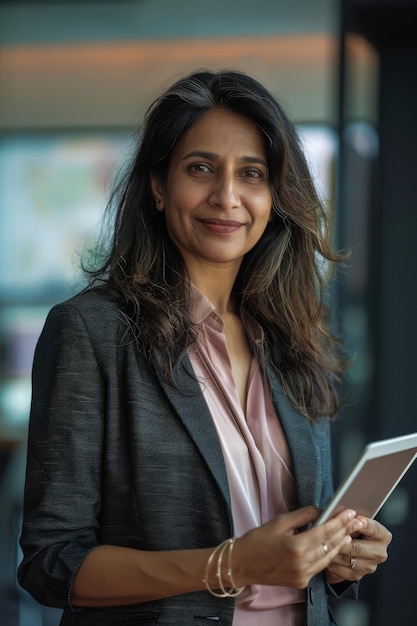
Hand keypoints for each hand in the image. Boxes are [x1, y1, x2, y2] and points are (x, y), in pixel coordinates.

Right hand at [232, 506, 364, 589]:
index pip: (325, 532)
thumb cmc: (257, 540)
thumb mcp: (280, 521)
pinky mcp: (300, 582)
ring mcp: (302, 575)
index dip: (339, 521)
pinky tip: (333, 547)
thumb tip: (321, 511)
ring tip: (349, 532)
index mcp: (296, 546)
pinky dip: (328, 555)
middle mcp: (302, 563)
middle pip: (330, 545)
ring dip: (339, 544)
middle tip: (355, 520)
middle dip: (344, 531)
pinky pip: (319, 567)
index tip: (349, 512)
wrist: (242, 564)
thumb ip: (303, 516)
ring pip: (328, 558)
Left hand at [325, 517, 391, 583]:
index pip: (375, 529)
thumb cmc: (352, 530)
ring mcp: (369, 566)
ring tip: (323, 543)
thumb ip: (349, 517)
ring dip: (333, 551)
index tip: (354, 518)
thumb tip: (337, 514)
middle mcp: (379, 552)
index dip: (363, 524)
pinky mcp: (357, 575)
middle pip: (357, 547)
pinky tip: (325, 554)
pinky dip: (331, 562)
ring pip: (347, 559)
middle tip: (328, 533)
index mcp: (383, 536)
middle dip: (340, 540)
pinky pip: (340, 569)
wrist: (349, 550)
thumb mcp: (353, 521)